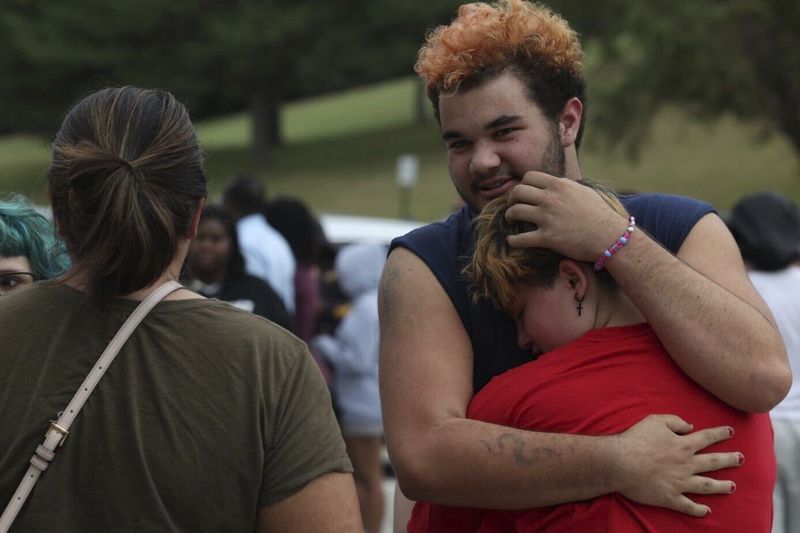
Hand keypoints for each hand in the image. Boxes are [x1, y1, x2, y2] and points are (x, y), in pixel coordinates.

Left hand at [504, 172, 627, 260]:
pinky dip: (513, 240)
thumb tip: (554, 184)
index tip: (522, 193)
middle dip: (511, 198)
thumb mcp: (582, 191)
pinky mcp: (547, 238)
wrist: (609, 236)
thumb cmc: (599, 213)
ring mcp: (547, 218)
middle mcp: (550, 199)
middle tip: (512, 205)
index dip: (522, 184)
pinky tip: (511, 241)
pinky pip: (521, 239)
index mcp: (559, 185)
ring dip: (509, 216)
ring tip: (511, 220)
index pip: (529, 177)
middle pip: (518, 191)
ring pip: (515, 212)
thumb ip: (564, 186)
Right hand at [612, 414, 740, 516]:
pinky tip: (707, 511)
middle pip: (713, 462)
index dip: (720, 433)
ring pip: (706, 486)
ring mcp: (679, 483)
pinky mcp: (669, 497)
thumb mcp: (654, 421)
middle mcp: (686, 465)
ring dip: (721, 486)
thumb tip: (689, 426)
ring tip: (732, 487)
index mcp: (683, 445)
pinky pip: (688, 506)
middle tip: (741, 459)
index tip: (731, 431)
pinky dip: (698, 510)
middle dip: (729, 459)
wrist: (620, 462)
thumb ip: (675, 421)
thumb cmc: (635, 439)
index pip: (706, 438)